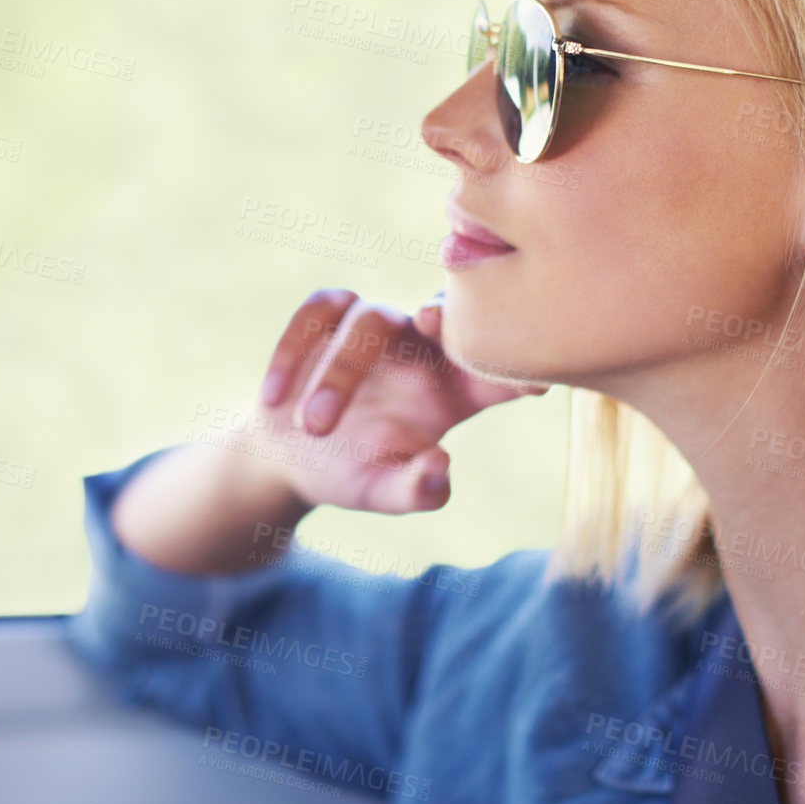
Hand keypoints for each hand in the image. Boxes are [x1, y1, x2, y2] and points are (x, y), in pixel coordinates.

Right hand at [252, 287, 549, 514]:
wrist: (290, 458)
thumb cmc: (352, 473)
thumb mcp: (384, 493)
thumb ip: (416, 490)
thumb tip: (441, 464)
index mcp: (450, 394)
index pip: (494, 374)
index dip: (514, 369)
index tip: (530, 378)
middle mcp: (419, 353)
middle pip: (444, 313)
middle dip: (445, 310)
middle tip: (431, 320)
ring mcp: (373, 329)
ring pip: (370, 319)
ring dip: (336, 373)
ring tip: (312, 428)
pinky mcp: (327, 318)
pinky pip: (320, 309)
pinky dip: (295, 348)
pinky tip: (274, 399)